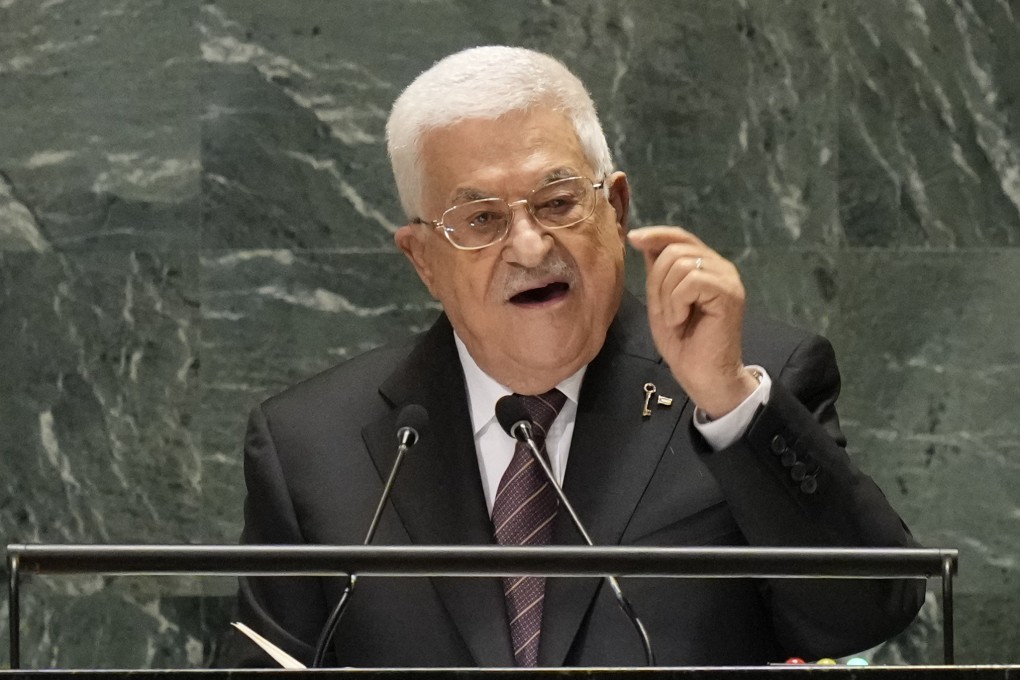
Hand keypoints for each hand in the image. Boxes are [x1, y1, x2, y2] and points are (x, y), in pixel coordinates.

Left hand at [627, 226, 758, 418]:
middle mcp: (720, 267)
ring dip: (667, 296)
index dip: (657, 234)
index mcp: (706, 266)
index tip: (633, 238)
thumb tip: (644, 241)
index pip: (680, 236)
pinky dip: (677, 303)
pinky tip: (682, 320)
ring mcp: (727, 279)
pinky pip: (690, 281)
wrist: (702, 375)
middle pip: (675, 248)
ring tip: (676, 318)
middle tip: (665, 311)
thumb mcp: (661, 302)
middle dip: (657, 279)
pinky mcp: (729, 293)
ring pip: (680, 263)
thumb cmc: (683, 344)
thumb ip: (657, 273)